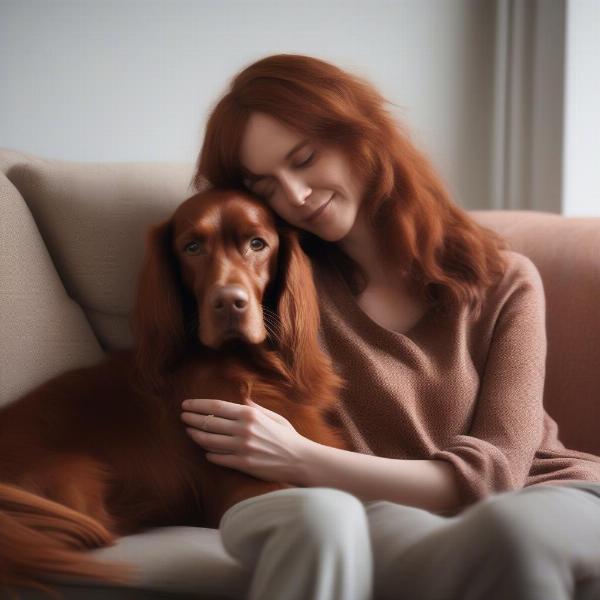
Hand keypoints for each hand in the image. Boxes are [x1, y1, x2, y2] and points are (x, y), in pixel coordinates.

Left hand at [180, 396, 310, 483]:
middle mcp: (244, 429)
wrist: (300, 460)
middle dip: (192, 418)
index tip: (186, 404)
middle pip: (208, 422)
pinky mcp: (242, 464)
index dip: (198, 405)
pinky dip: (208, 453)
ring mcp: (242, 448)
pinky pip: (217, 458)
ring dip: (195, 435)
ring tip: (189, 431)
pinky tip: (205, 450)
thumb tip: (240, 400)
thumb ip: (254, 408)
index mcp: (250, 414)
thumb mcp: (273, 416)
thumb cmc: (287, 436)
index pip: (216, 407)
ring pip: (208, 441)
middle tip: (182, 416)